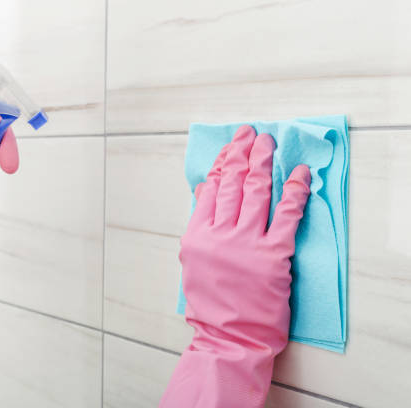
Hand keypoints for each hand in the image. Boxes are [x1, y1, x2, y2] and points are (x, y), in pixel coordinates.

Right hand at [160, 125, 310, 407]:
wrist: (229, 337)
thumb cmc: (211, 304)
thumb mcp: (193, 262)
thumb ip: (198, 225)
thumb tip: (203, 190)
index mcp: (196, 236)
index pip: (210, 189)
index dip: (222, 163)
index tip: (231, 146)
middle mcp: (219, 234)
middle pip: (232, 184)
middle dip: (241, 154)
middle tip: (250, 134)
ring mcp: (247, 243)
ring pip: (255, 192)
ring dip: (263, 163)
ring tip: (268, 143)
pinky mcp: (274, 255)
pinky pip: (286, 215)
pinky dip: (294, 192)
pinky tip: (299, 173)